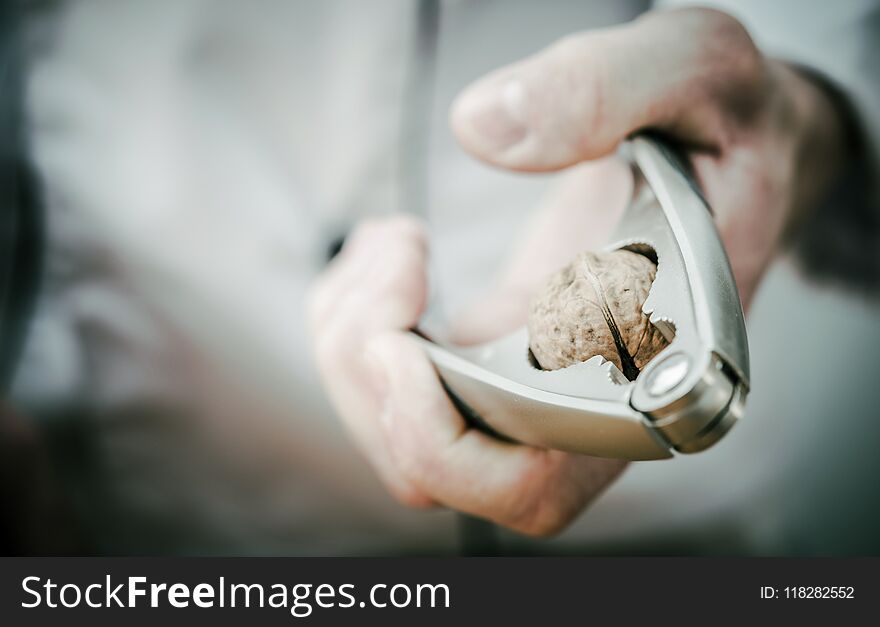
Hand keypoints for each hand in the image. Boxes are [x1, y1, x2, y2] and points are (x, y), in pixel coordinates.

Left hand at [309, 8, 843, 535]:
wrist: (727, 153)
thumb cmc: (729, 124)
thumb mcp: (698, 68)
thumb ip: (606, 89)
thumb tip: (483, 129)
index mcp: (648, 372)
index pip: (534, 482)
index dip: (442, 443)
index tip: (402, 344)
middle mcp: (584, 403)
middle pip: (439, 472)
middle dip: (372, 379)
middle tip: (396, 261)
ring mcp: (533, 386)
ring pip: (399, 435)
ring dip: (352, 342)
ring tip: (398, 243)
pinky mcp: (495, 357)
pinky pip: (395, 384)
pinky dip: (356, 322)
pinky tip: (396, 250)